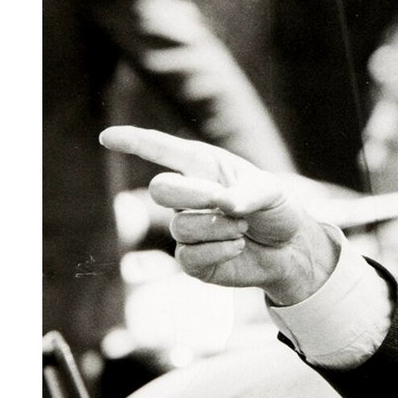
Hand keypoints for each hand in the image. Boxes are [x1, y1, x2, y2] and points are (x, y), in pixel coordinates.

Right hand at [99, 126, 336, 304]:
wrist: (290, 248)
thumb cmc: (276, 210)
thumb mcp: (272, 192)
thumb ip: (249, 193)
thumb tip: (223, 204)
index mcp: (203, 167)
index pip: (162, 150)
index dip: (135, 142)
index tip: (108, 137)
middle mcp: (188, 195)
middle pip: (160, 189)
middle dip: (192, 195)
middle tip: (224, 202)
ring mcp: (185, 227)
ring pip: (181, 226)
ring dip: (219, 227)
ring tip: (243, 227)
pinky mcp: (190, 259)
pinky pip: (190, 255)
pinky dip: (220, 250)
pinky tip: (238, 246)